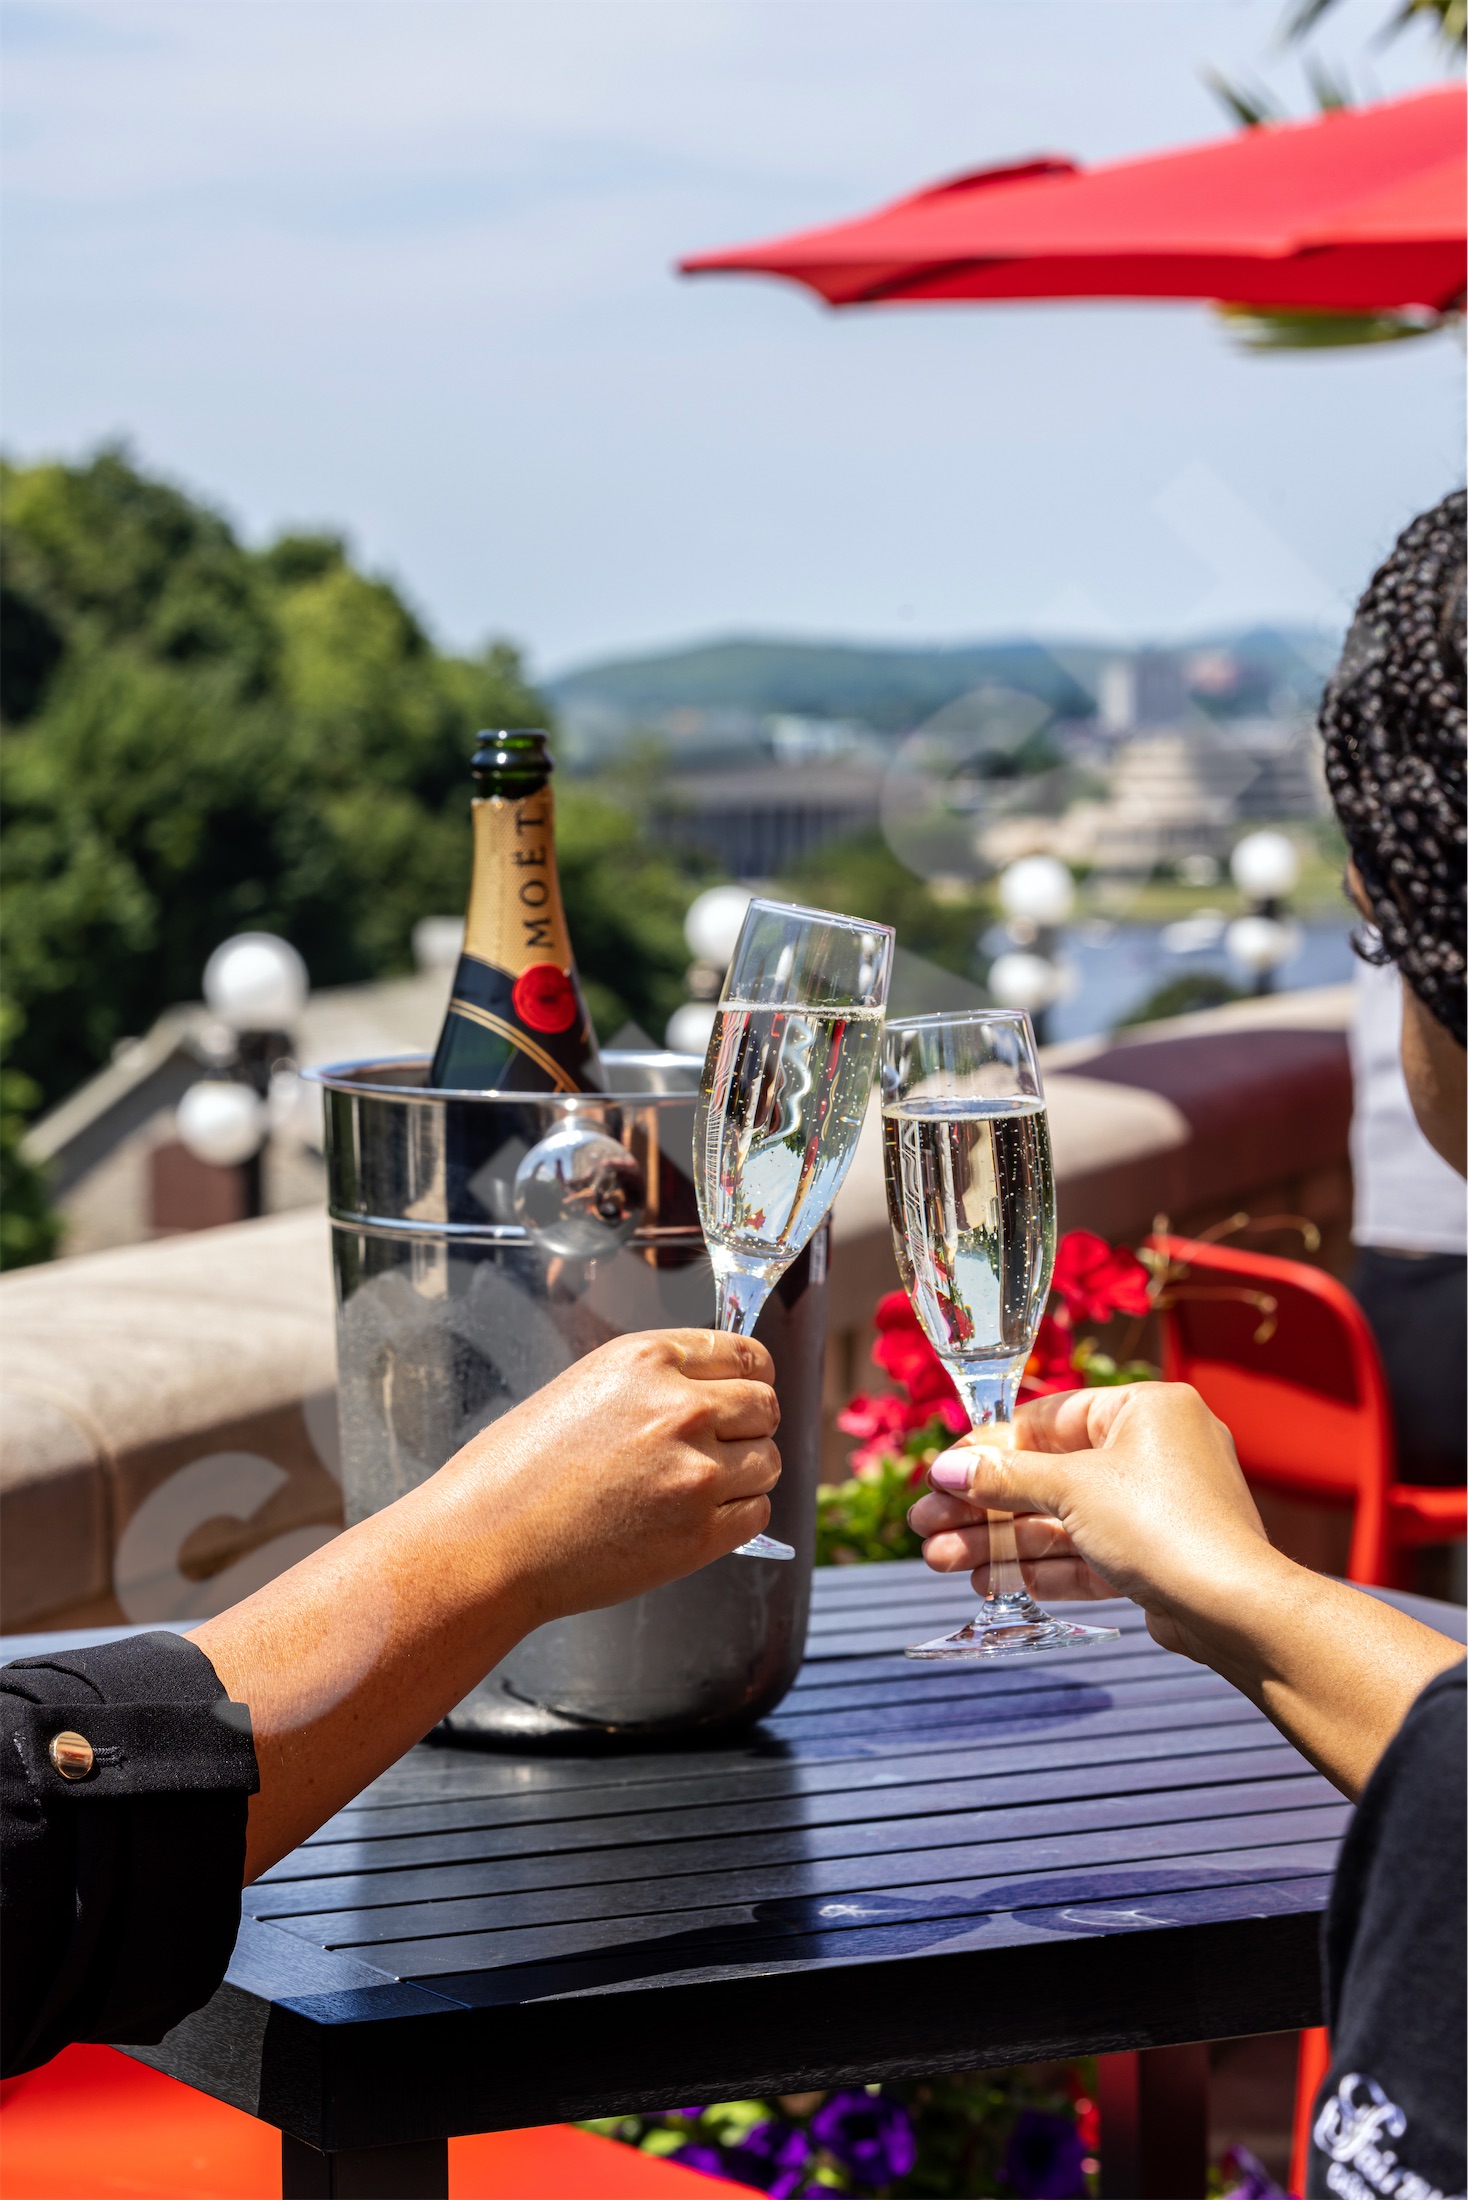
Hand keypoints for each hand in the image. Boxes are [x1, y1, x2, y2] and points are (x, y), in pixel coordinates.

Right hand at [434, 1328, 782, 1625]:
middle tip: (721, 1444)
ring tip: (696, 1486)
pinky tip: (695, 1517)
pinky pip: (757, 1513)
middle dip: (750, 1424)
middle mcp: (681, 1408)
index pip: (745, 1353)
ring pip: (768, 1461)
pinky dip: (738, 1515)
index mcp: (648, 1360)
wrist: (487, 1542)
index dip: (748, 1376)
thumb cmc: (516, 1469)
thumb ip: (654, 1382)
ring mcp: (695, 1472)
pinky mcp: (699, 1533)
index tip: (742, 1392)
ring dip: (745, 1472)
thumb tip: (710, 1390)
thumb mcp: (585, 1388)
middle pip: (767, 1405)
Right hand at [908, 1382, 1277, 1660]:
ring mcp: (1157, 1507)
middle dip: (984, 1505)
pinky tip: (987, 1581)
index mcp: (1145, 1409)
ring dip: (1000, 1541)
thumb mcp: (1071, 1489)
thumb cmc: (1162, 1525)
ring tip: (940, 1560)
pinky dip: (1040, 1566)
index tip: (943, 1472)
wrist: (1234, 1609)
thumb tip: (946, 1469)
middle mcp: (1155, 1450)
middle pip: (1048, 1474)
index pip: (1049, 1417)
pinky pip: (1086, 1552)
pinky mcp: (1155, 1557)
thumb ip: (1005, 1476)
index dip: (989, 1447)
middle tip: (925, 1524)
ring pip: (1061, 1519)